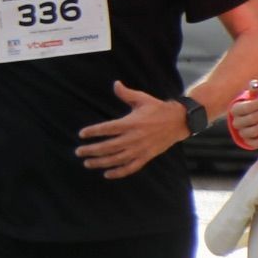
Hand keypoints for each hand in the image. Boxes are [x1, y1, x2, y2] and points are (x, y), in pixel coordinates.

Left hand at [75, 81, 189, 178]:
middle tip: (79, 152)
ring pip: (116, 159)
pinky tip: (107, 174)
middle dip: (91, 150)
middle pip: (108, 146)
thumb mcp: (142, 99)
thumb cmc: (158, 108)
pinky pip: (130, 168)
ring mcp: (140, 149)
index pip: (107, 129)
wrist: (179, 121)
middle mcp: (134, 137)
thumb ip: (126, 94)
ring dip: (100, 162)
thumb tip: (115, 83)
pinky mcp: (146, 157)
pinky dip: (118, 172)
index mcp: (131, 123)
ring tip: (87, 163)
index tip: (82, 134)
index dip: (93, 132)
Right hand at [227, 90, 257, 149]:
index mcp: (235, 110)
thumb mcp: (253, 96)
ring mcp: (242, 133)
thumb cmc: (255, 105)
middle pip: (251, 119)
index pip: (245, 108)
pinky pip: (256, 143)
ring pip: (253, 132)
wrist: (254, 117)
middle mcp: (236, 123)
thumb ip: (254, 91)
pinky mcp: (248, 142)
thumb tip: (254, 84)